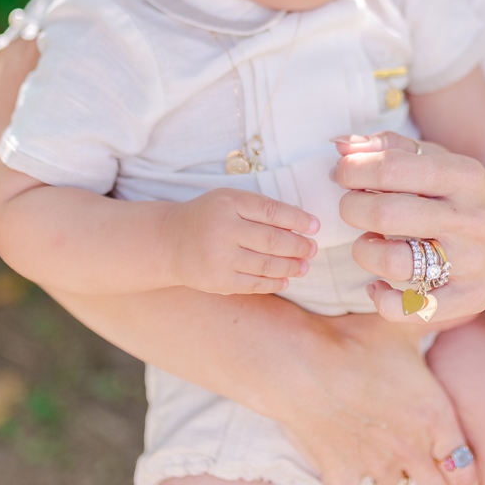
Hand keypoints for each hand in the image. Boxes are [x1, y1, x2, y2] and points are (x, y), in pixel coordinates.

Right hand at [165, 189, 318, 293]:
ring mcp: (220, 257)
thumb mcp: (229, 200)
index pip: (271, 211)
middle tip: (313, 249)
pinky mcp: (218, 281)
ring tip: (304, 266)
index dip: (297, 219)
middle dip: (298, 246)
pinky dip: (273, 283)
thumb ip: (260, 208)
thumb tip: (301, 221)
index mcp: (229, 203)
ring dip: (291, 266)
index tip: (315, 226)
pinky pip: (253, 284)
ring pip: (266, 264)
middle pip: (272, 240)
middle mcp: (224, 229)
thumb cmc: (207, 216)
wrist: (169, 241)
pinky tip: (286, 280)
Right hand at [269, 311, 481, 484]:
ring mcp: (375, 466)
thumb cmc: (353, 339)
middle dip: (432, 479)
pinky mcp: (341, 476)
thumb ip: (440, 320)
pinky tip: (343, 472)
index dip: (469, 480)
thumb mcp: (401, 326)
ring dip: (389, 475)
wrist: (300, 361)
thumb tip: (471, 306)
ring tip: (379, 454)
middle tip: (423, 467)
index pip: (464, 466)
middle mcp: (410, 448)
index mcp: (433, 416)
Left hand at [333, 132, 484, 321]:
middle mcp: (469, 218)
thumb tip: (341, 146)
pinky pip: (410, 309)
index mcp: (463, 176)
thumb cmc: (473, 197)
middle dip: (350, 208)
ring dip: (363, 250)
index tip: (343, 174)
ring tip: (368, 241)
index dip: (353, 170)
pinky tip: (377, 286)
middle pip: (385, 214)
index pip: (392, 167)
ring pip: (392, 261)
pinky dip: (381, 299)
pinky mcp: (468, 299)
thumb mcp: (444, 160)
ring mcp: (470, 263)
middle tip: (351, 207)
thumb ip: (392, 147)